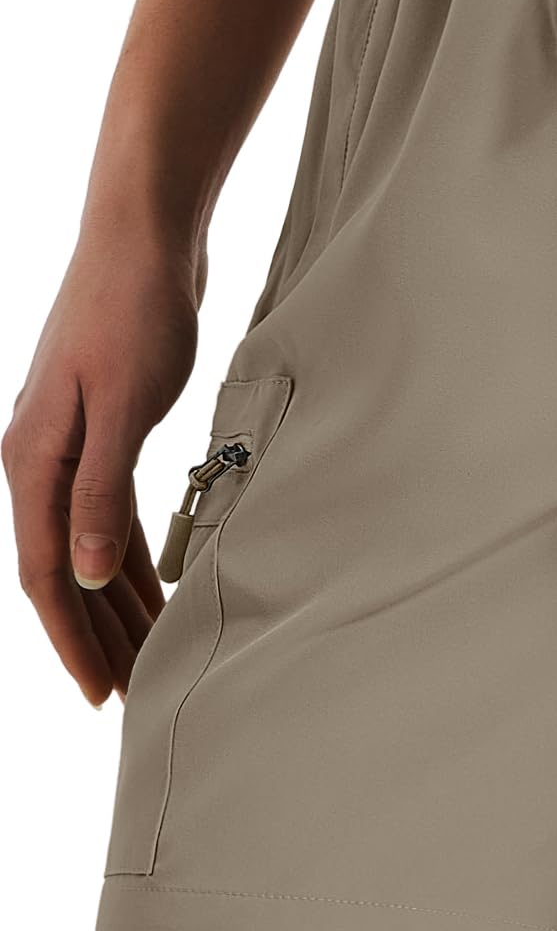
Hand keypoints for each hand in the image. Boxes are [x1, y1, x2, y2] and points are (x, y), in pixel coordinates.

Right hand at [5, 233, 199, 704]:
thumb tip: (82, 573)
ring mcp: (70, 444)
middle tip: (129, 693)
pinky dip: (130, 554)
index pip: (43, 573)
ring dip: (115, 602)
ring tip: (145, 653)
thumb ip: (99, 489)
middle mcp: (39, 460)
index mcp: (31, 461)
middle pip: (63, 570)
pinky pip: (111, 513)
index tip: (100, 693)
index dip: (71, 637)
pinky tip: (151, 583)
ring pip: (88, 546)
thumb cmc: (133, 309)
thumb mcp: (122, 404)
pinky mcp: (105, 428)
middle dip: (94, 634)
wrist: (144, 237)